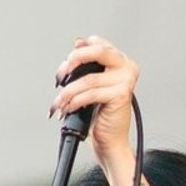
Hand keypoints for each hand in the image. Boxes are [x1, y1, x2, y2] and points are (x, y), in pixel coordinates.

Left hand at [50, 36, 138, 164]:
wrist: (110, 142)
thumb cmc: (100, 117)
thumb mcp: (91, 85)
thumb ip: (86, 65)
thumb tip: (76, 45)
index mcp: (120, 62)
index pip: (98, 43)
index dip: (79, 49)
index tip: (67, 62)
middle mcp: (126, 67)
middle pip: (97, 51)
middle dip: (73, 61)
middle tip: (60, 77)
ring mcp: (126, 80)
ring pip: (88, 78)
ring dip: (68, 93)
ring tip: (59, 103)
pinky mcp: (122, 95)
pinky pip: (91, 93)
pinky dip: (75, 101)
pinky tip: (69, 108)